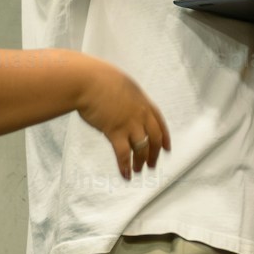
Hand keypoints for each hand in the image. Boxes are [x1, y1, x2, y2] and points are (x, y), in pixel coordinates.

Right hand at [78, 62, 170, 178]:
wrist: (87, 81)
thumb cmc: (98, 79)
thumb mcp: (121, 84)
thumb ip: (127, 97)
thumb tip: (122, 103)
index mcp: (142, 101)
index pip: (159, 122)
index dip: (164, 137)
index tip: (166, 148)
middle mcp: (140, 114)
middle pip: (155, 138)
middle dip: (154, 154)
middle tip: (152, 164)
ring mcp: (129, 123)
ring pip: (142, 148)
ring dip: (140, 162)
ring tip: (138, 170)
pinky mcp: (115, 131)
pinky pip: (124, 154)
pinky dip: (125, 166)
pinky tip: (125, 174)